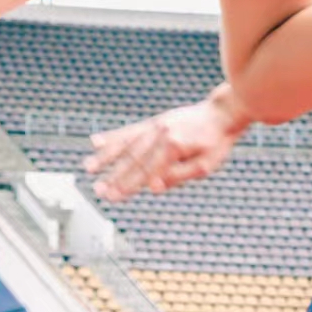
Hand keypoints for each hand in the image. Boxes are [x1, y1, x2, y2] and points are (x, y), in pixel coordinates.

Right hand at [85, 91, 247, 201]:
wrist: (222, 113)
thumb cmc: (217, 143)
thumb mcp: (206, 165)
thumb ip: (179, 176)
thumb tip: (154, 189)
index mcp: (174, 148)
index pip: (147, 172)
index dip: (129, 187)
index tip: (114, 198)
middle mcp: (160, 135)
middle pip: (132, 160)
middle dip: (114, 177)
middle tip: (98, 191)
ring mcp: (155, 126)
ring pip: (126, 143)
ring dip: (106, 157)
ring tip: (88, 168)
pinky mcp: (153, 122)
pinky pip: (129, 130)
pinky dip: (112, 137)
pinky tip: (96, 142)